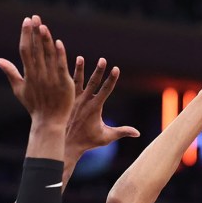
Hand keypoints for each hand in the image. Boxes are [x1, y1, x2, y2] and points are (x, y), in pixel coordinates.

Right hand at [0, 15, 75, 126]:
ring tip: (43, 25)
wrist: (48, 122)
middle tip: (34, 16)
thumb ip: (10, 72)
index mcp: (28, 74)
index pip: (25, 50)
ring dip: (45, 40)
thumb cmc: (34, 106)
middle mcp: (38, 75)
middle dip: (34, 32)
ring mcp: (51, 79)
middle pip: (35, 50)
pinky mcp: (63, 83)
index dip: (26, 35)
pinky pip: (60, 67)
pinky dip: (59, 55)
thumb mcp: (19, 89)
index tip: (26, 21)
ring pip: (47, 56)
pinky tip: (58, 42)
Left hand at [64, 56, 139, 177]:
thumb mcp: (106, 137)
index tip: (116, 68)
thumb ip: (122, 132)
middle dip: (99, 71)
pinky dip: (66, 77)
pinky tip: (64, 68)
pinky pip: (66, 86)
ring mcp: (74, 100)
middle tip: (103, 60)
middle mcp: (84, 101)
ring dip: (79, 69)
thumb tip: (138, 133)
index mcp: (95, 108)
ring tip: (80, 58)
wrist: (66, 144)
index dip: (112, 79)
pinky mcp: (66, 101)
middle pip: (93, 82)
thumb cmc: (87, 141)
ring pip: (77, 81)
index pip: (106, 90)